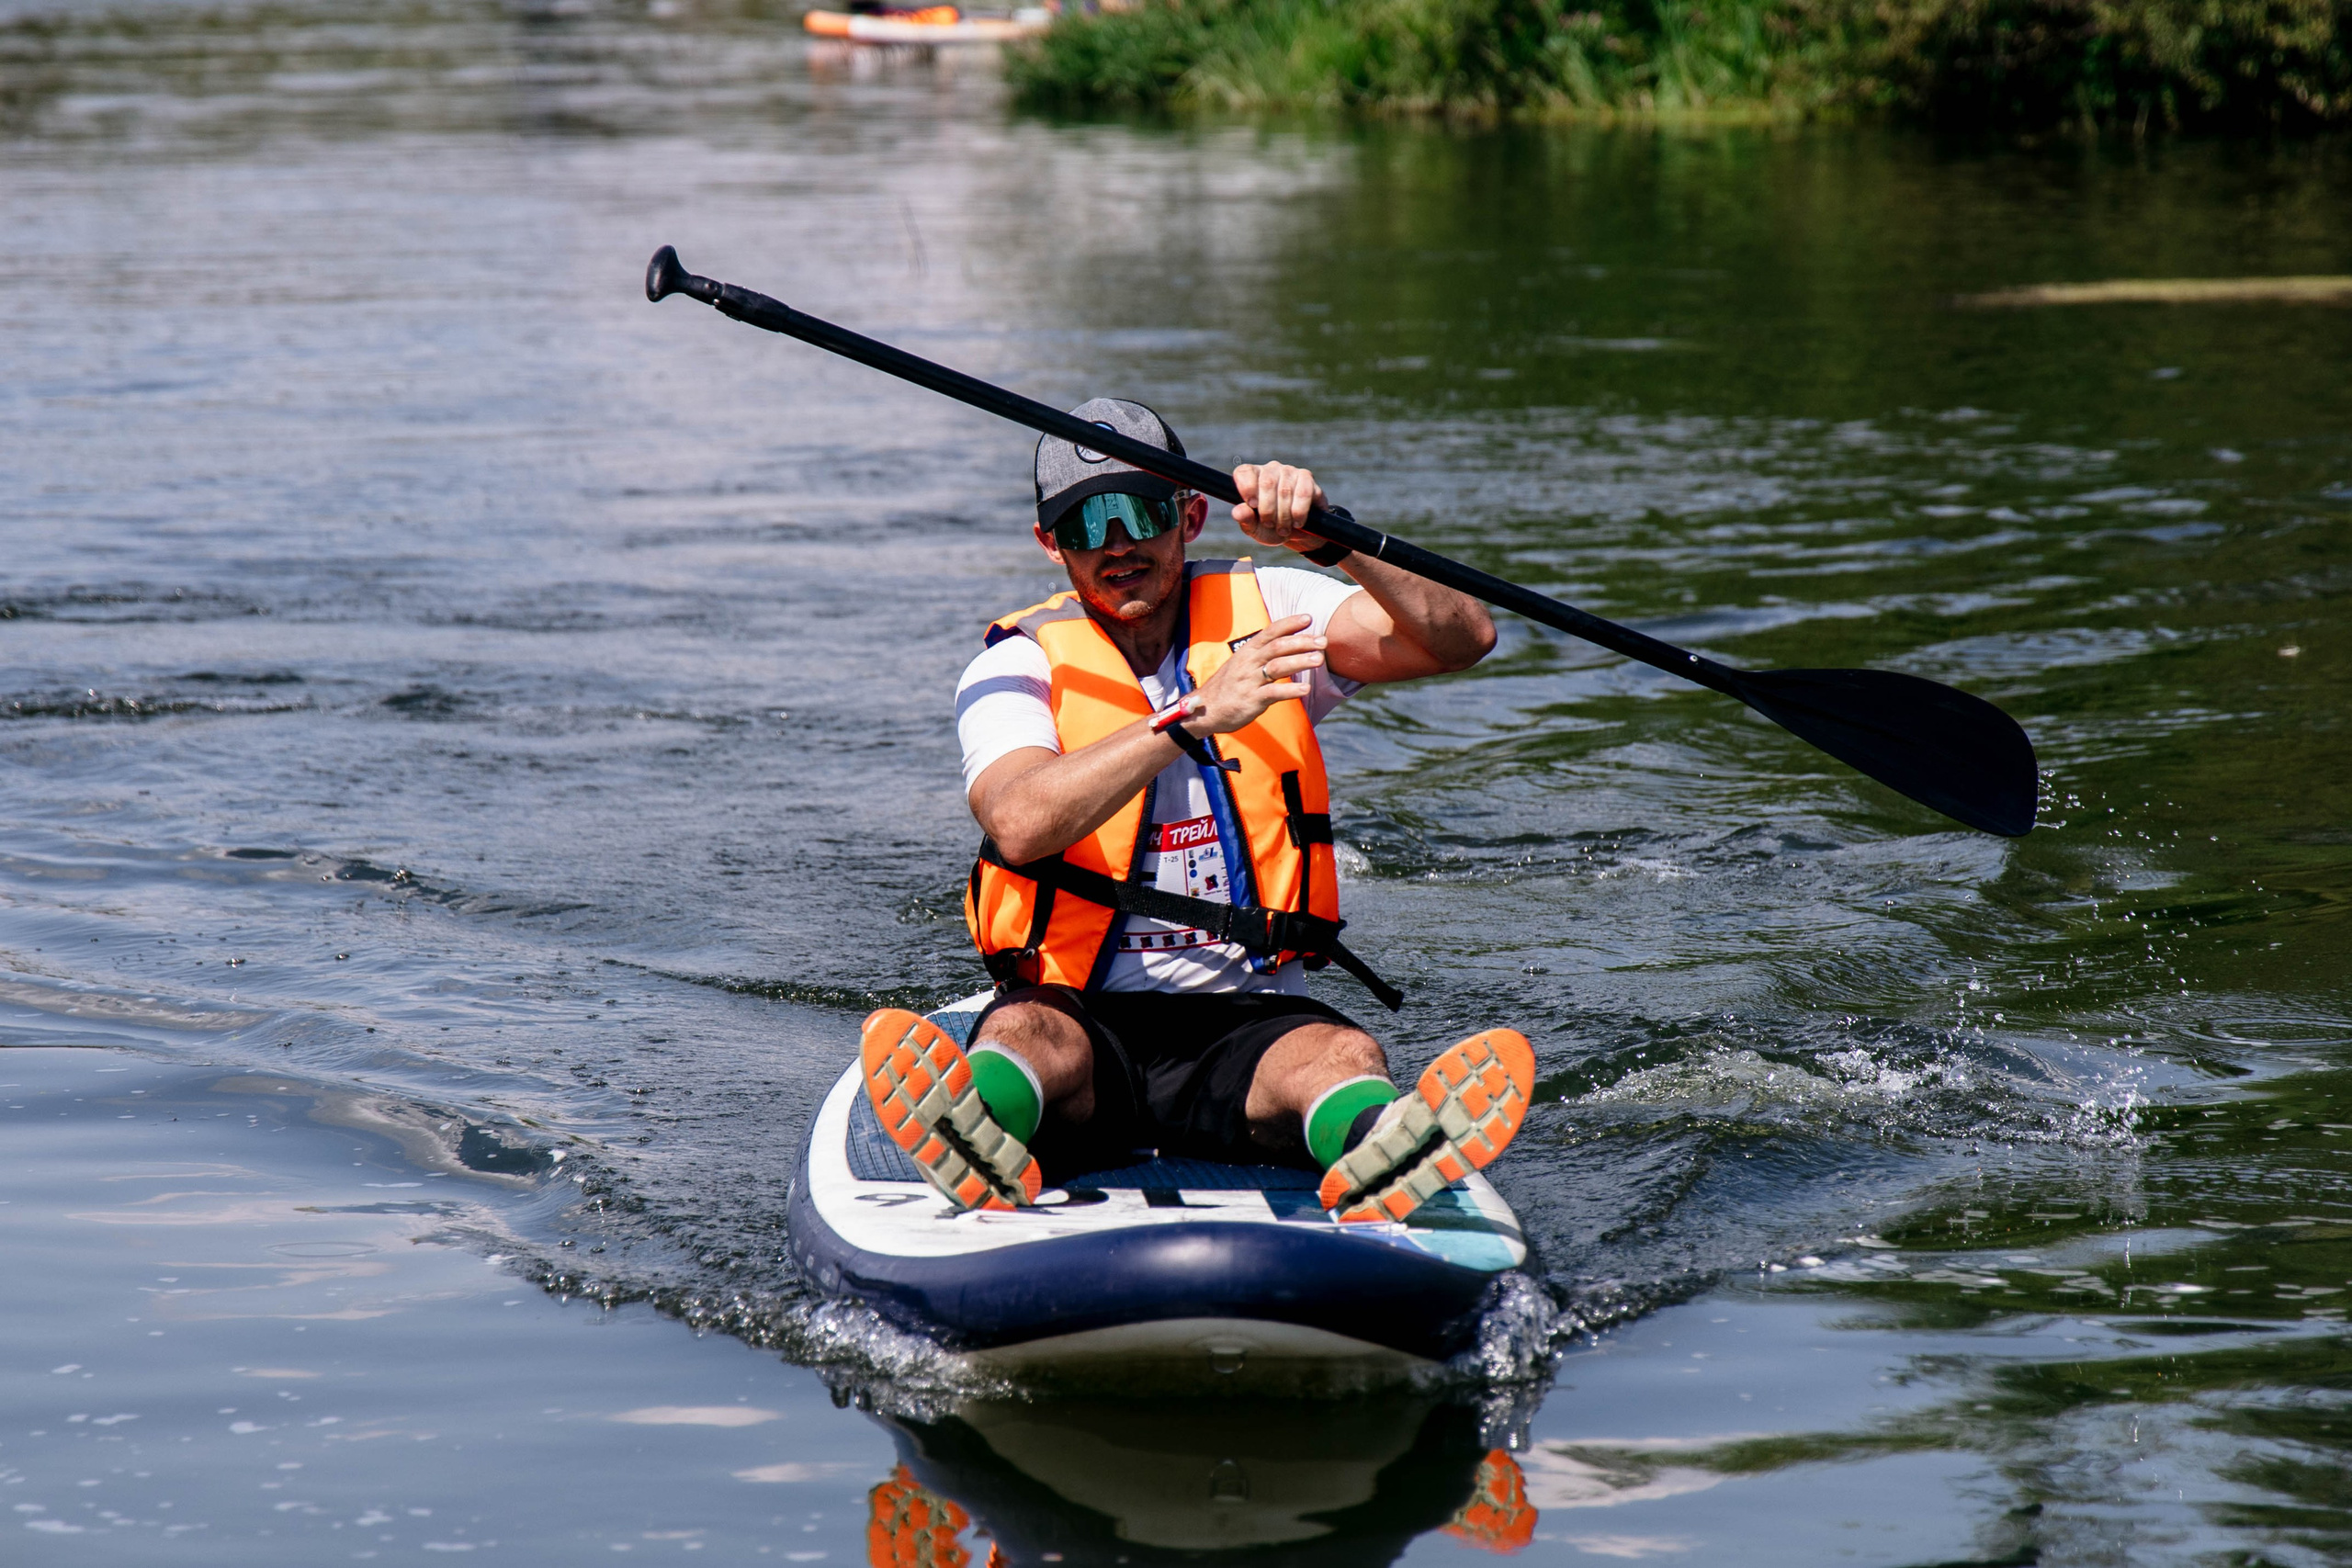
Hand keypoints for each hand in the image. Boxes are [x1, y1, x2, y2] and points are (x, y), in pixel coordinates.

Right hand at [1178, 614, 1324, 736]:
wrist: (1204, 710)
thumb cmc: (1228, 687)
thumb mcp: (1242, 664)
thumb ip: (1262, 655)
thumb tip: (1287, 645)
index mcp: (1247, 652)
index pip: (1270, 632)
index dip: (1289, 624)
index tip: (1309, 618)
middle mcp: (1248, 663)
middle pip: (1278, 647)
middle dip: (1302, 642)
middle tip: (1323, 641)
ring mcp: (1249, 681)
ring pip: (1278, 666)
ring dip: (1300, 661)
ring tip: (1319, 659)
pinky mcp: (1251, 700)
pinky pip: (1273, 693)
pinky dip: (1290, 690)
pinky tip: (1305, 689)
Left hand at [1231, 462, 1331, 556]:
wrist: (1298, 534)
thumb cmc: (1271, 528)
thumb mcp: (1255, 529)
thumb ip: (1245, 520)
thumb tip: (1237, 512)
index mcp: (1251, 477)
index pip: (1244, 472)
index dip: (1247, 488)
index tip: (1252, 506)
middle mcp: (1270, 470)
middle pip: (1266, 483)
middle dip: (1268, 510)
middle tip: (1270, 524)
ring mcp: (1289, 471)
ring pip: (1285, 490)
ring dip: (1284, 515)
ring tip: (1283, 529)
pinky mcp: (1307, 478)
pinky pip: (1303, 493)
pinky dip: (1299, 511)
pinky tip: (1297, 522)